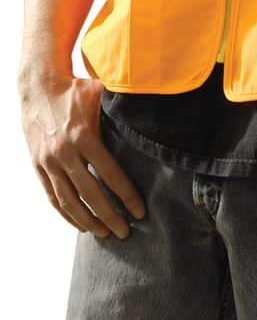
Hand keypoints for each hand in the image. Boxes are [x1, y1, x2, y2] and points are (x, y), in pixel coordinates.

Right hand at [19, 72, 145, 237]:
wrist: (38, 87)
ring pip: (69, 201)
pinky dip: (67, 215)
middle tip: (125, 232)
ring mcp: (49, 161)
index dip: (127, 196)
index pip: (110, 174)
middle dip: (110, 216)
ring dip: (88, 221)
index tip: (140, 212)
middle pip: (90, 194)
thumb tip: (155, 113)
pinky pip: (53, 197)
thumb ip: (124, 108)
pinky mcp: (38, 166)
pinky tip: (80, 225)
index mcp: (84, 136)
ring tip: (105, 233)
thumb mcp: (101, 93)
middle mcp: (65, 152)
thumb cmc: (76, 90)